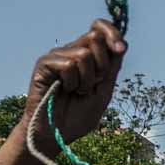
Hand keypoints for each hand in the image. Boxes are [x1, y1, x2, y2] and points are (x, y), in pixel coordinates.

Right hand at [21, 21, 125, 146]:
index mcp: (87, 56)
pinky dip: (72, 82)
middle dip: (102, 65)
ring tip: (76, 92)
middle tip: (92, 85)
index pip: (99, 29)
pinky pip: (68, 65)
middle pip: (95, 38)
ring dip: (86, 80)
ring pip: (84, 54)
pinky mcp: (44, 64)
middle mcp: (71, 51)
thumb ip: (111, 69)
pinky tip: (63, 91)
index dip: (112, 33)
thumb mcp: (104, 92)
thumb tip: (121, 45)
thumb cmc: (77, 117)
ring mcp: (57, 56)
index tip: (121, 49)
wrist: (55, 135)